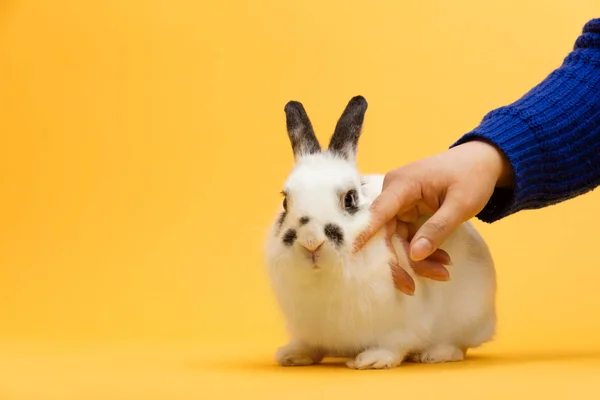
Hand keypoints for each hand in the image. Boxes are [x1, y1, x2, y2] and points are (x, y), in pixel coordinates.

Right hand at [354, 139, 512, 284]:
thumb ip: (437, 229)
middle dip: (402, 260)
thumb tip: (415, 254)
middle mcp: (393, 193)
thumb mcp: (461, 204)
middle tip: (414, 287)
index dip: (364, 235)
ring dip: (416, 259)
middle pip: (386, 233)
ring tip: (443, 272)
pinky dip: (421, 251)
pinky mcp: (405, 211)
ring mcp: (398, 203)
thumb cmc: (472, 176)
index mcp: (401, 184)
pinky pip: (406, 236)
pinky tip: (441, 260)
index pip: (378, 213)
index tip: (352, 255)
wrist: (481, 161)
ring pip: (396, 239)